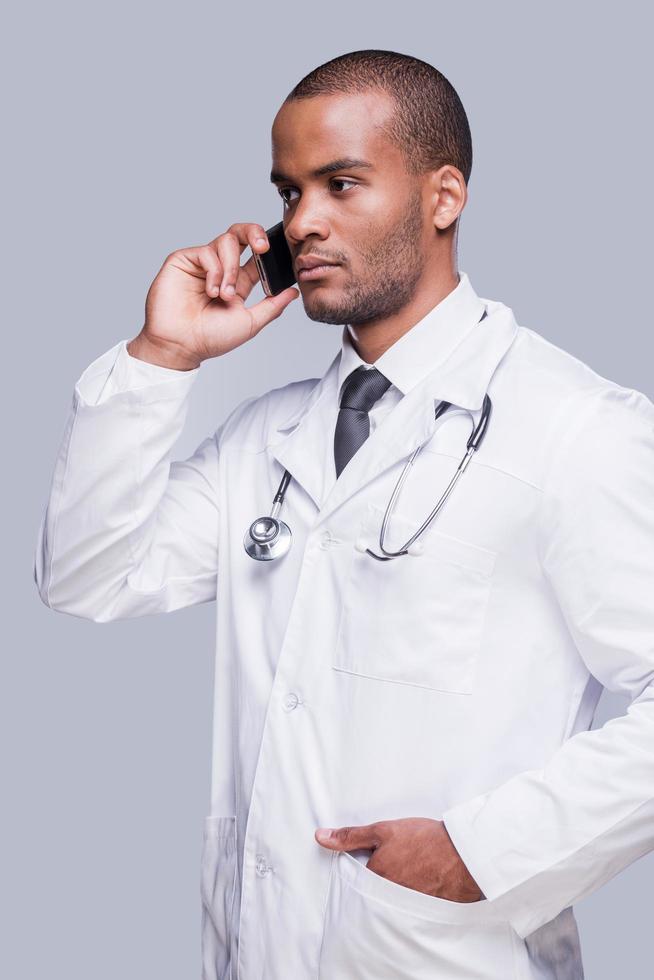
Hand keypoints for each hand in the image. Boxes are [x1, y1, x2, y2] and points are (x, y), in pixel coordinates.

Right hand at [129, 223, 298, 368]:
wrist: (181, 345)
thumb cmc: (210, 338)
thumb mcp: (250, 323)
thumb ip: (273, 306)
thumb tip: (294, 292)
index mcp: (238, 282)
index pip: (256, 256)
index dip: (268, 250)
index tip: (279, 254)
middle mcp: (220, 269)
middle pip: (240, 234)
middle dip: (255, 233)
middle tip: (263, 246)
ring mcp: (202, 263)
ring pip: (226, 241)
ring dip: (231, 269)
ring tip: (224, 294)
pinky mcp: (183, 260)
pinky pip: (206, 252)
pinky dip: (214, 271)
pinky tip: (211, 291)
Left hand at [314, 817, 484, 902]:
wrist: (464, 854)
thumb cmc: (424, 839)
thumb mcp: (382, 830)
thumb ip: (350, 836)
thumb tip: (320, 836)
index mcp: (375, 878)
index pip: (360, 876)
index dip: (369, 863)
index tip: (382, 855)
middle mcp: (388, 898)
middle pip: (376, 891)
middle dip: (384, 878)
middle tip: (402, 862)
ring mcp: (407, 907)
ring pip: (394, 899)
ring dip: (401, 886)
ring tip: (415, 869)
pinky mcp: (426, 911)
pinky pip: (413, 907)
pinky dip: (417, 894)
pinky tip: (426, 880)